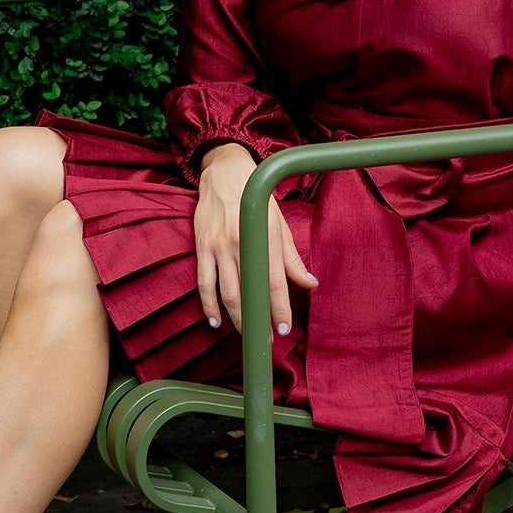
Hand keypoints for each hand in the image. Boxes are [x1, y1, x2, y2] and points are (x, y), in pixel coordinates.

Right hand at [194, 142, 317, 335]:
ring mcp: (218, 246)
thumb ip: (292, 258)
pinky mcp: (202, 246)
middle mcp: (241, 243)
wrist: (225, 172)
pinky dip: (209, 305)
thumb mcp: (279, 223)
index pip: (274, 281)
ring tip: (246, 335)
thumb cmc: (256, 197)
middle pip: (249, 292)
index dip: (279, 308)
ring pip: (226, 292)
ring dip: (236, 318)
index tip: (284, 329)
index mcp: (265, 236)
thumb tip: (310, 284)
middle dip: (257, 320)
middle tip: (265, 340)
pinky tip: (216, 321)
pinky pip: (204, 282)